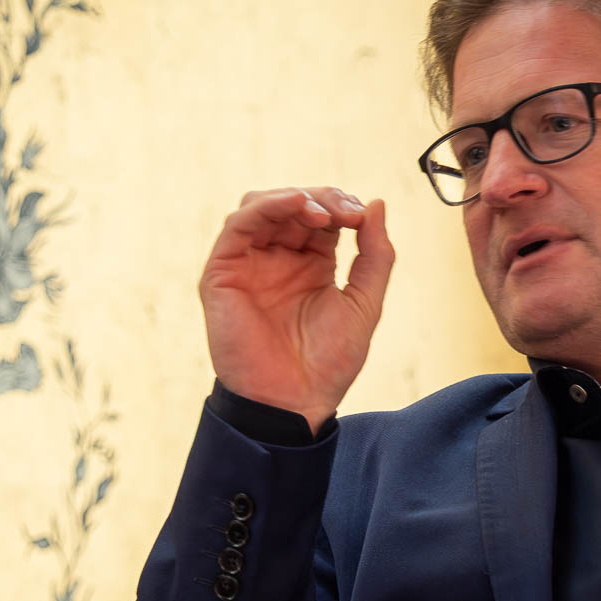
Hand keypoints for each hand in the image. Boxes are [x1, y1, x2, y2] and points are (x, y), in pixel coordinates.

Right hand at [199, 187, 394, 433]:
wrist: (293, 402)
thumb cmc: (328, 363)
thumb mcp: (364, 303)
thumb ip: (375, 256)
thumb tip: (377, 204)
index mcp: (309, 264)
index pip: (320, 215)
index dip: (340, 205)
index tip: (360, 215)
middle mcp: (276, 259)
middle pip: (292, 204)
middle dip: (323, 199)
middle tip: (347, 212)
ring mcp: (248, 263)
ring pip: (262, 205)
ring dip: (295, 198)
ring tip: (324, 214)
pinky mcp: (222, 273)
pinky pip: (238, 225)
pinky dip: (266, 207)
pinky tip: (295, 205)